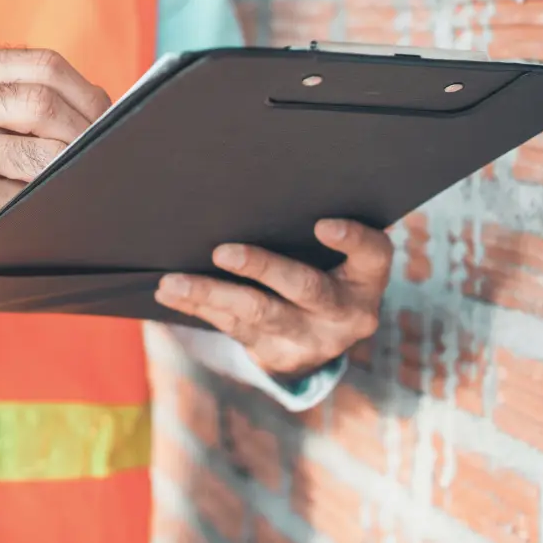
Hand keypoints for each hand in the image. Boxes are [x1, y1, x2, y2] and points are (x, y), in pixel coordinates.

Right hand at [0, 47, 110, 276]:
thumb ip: (27, 93)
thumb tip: (106, 109)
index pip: (44, 65)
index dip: (87, 93)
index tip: (106, 116)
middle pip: (43, 103)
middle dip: (84, 131)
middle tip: (101, 149)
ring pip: (42, 153)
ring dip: (70, 167)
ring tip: (75, 172)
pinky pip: (29, 193)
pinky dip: (50, 197)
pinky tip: (48, 198)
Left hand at [154, 219, 391, 379]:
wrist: (318, 341)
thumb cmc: (322, 270)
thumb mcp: (335, 258)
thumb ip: (308, 230)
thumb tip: (249, 187)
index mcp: (366, 280)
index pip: (372, 255)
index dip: (352, 240)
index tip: (323, 224)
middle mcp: (344, 313)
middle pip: (305, 288)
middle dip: (262, 268)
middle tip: (223, 252)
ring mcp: (309, 339)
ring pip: (257, 313)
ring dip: (210, 294)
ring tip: (173, 282)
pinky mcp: (275, 355)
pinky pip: (231, 327)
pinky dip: (197, 306)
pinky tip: (170, 293)